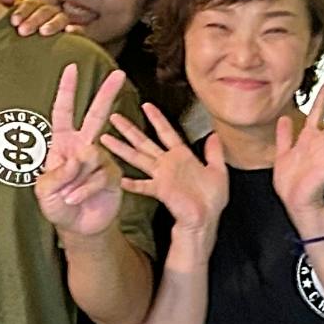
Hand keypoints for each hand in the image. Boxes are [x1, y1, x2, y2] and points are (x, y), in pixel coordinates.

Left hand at [0, 0, 75, 38]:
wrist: (24, 73)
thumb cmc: (12, 44)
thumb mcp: (1, 25)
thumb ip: (1, 5)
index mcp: (34, 12)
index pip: (32, 4)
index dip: (23, 10)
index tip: (14, 22)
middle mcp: (49, 17)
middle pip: (46, 10)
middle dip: (34, 19)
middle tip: (23, 31)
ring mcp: (63, 27)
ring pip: (62, 18)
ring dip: (53, 23)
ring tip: (44, 31)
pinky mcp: (75, 40)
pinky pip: (80, 31)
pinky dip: (76, 30)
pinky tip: (70, 31)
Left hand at [35, 64, 127, 237]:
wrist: (78, 227)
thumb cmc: (58, 205)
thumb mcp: (44, 190)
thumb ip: (56, 174)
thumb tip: (78, 158)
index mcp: (62, 143)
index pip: (62, 112)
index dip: (66, 91)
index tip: (71, 69)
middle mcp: (83, 146)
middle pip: (95, 115)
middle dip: (106, 94)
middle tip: (119, 74)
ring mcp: (99, 159)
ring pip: (91, 156)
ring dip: (75, 180)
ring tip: (67, 196)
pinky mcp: (113, 174)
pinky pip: (99, 175)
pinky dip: (85, 189)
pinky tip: (77, 199)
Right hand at [102, 105, 228, 237]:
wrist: (206, 218)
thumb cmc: (211, 198)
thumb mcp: (218, 170)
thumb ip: (214, 152)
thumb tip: (214, 134)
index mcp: (181, 156)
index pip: (166, 132)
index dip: (157, 119)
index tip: (146, 105)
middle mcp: (167, 164)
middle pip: (144, 142)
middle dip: (129, 129)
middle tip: (114, 117)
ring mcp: (161, 176)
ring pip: (138, 158)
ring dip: (122, 149)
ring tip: (106, 139)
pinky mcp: (160, 190)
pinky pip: (144, 186)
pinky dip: (132, 184)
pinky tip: (120, 180)